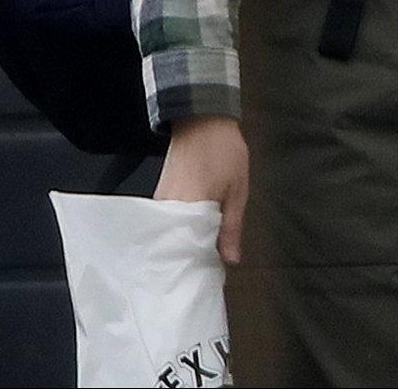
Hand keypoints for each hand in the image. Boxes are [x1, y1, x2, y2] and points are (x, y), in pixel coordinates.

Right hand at [155, 115, 247, 264]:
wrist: (202, 118)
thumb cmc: (224, 151)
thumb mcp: (237, 189)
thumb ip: (231, 227)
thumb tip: (230, 260)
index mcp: (189, 207)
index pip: (187, 249)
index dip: (196, 266)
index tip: (204, 279)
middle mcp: (168, 206)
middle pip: (173, 245)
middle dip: (186, 260)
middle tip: (199, 275)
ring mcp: (160, 199)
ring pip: (168, 234)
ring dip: (180, 246)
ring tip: (195, 260)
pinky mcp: (159, 193)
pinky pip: (164, 221)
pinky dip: (175, 232)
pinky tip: (187, 239)